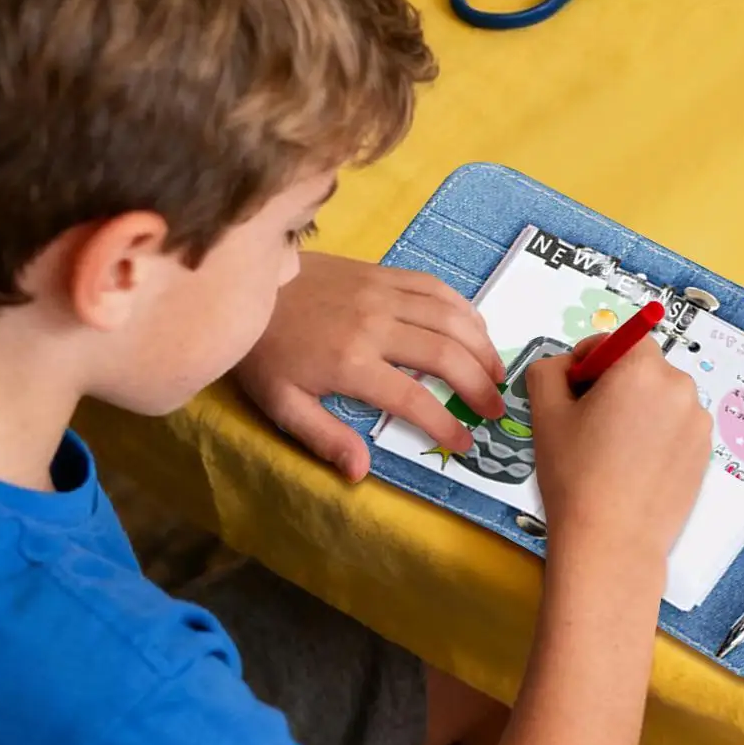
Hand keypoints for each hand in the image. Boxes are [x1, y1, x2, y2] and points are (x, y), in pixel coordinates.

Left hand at [236, 253, 506, 481]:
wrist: (246, 284)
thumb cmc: (264, 352)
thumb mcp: (282, 404)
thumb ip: (324, 437)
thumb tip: (361, 471)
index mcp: (350, 364)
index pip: (413, 399)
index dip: (446, 424)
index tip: (465, 443)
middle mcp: (374, 325)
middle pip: (445, 354)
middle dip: (479, 385)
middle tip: (495, 410)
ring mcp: (381, 293)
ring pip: (450, 316)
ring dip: (481, 346)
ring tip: (497, 373)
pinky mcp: (381, 272)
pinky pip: (434, 287)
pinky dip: (463, 308)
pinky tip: (474, 329)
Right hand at [527, 336, 711, 566]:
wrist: (611, 542)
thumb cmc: (576, 477)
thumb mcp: (546, 413)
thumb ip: (548, 370)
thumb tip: (562, 365)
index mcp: (642, 369)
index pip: (618, 340)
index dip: (590, 359)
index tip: (574, 389)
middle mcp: (679, 388)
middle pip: (642, 368)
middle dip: (615, 385)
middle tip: (588, 424)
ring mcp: (698, 422)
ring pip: (660, 399)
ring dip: (637, 410)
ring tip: (610, 451)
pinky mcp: (705, 452)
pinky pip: (675, 427)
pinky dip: (655, 436)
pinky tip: (632, 468)